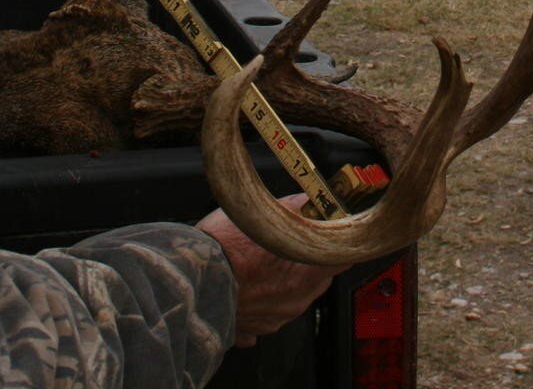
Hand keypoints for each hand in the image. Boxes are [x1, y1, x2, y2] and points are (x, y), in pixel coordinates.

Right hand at [197, 197, 348, 346]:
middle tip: (287, 245)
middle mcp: (295, 301)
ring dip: (280, 282)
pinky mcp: (250, 330)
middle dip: (307, 262)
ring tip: (257, 264)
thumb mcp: (260, 215)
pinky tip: (243, 288)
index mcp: (306, 273)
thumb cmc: (222, 250)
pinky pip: (262, 316)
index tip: (334, 236)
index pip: (343, 259)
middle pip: (317, 279)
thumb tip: (307, 201)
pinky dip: (256, 303)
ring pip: (290, 297)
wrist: (188, 283)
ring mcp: (273, 319)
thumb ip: (292, 208)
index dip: (339, 245)